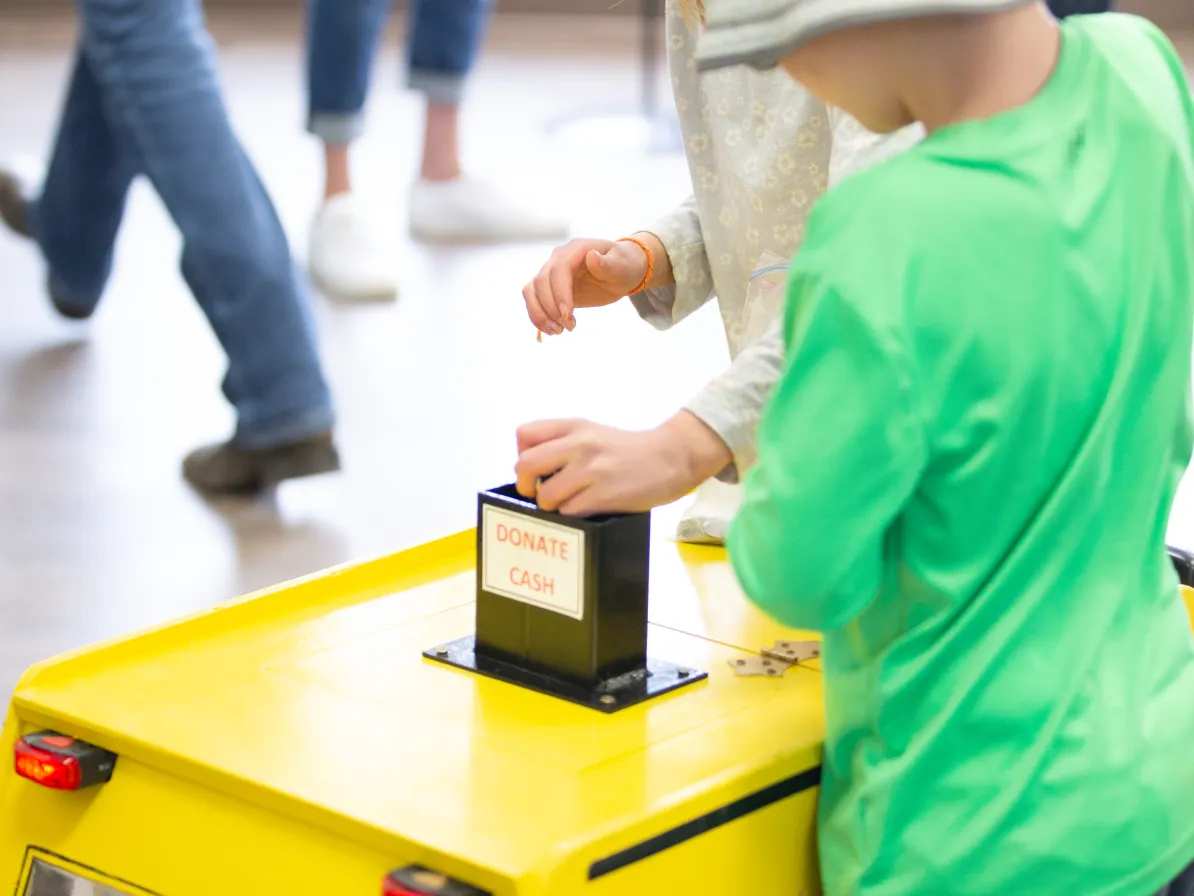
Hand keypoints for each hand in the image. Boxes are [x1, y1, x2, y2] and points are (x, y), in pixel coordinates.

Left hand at [514, 412, 733, 515]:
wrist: (670, 457)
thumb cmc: (628, 450)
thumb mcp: (592, 433)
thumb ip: (563, 444)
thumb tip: (531, 472)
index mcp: (573, 426)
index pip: (524, 435)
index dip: (522, 456)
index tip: (537, 469)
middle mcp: (578, 444)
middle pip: (526, 466)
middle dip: (526, 485)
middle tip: (540, 493)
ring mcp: (591, 470)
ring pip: (546, 496)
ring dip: (553, 506)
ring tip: (571, 502)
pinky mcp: (604, 494)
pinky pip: (569, 512)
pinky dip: (572, 516)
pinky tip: (587, 509)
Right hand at [522, 237, 651, 335]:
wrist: (619, 271)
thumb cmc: (623, 267)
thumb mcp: (622, 266)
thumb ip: (607, 264)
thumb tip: (591, 257)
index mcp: (576, 249)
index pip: (558, 270)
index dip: (560, 292)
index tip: (569, 314)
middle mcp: (558, 258)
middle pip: (540, 282)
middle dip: (551, 308)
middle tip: (569, 327)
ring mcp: (551, 272)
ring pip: (531, 291)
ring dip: (540, 314)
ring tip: (558, 331)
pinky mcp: (549, 287)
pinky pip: (533, 300)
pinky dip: (538, 316)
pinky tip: (552, 330)